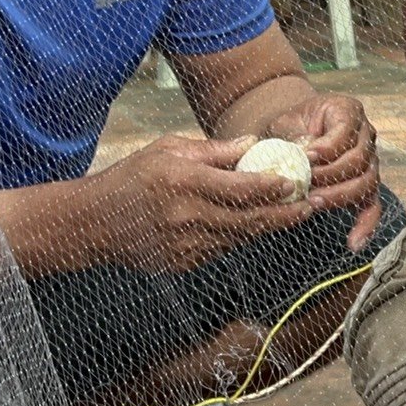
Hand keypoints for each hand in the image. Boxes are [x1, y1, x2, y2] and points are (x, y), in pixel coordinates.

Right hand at [81, 133, 311, 273]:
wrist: (94, 223)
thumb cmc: (132, 177)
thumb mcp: (169, 149)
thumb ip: (214, 150)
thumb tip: (254, 143)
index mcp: (184, 182)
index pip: (241, 188)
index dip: (273, 186)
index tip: (296, 180)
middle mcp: (187, 216)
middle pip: (249, 219)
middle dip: (285, 212)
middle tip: (312, 204)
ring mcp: (185, 245)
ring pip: (240, 237)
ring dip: (268, 225)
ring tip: (295, 213)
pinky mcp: (183, 262)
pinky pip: (222, 248)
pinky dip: (241, 236)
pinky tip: (257, 224)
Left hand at [266, 92, 384, 249]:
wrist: (296, 130)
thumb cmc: (290, 125)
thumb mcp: (285, 123)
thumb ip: (292, 136)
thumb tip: (299, 155)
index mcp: (347, 111)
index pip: (346, 132)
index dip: (328, 147)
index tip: (307, 157)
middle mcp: (366, 135)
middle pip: (359, 160)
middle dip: (332, 176)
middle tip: (306, 186)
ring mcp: (370, 161)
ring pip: (367, 183)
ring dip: (340, 197)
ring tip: (314, 203)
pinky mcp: (365, 184)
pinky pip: (372, 206)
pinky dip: (365, 226)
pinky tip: (353, 244)